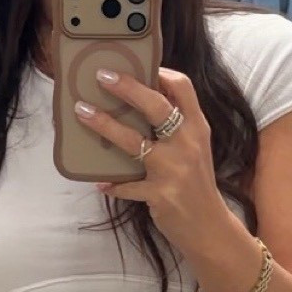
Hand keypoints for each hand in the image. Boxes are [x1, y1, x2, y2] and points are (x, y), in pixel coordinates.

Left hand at [77, 67, 230, 256]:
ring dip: (104, 125)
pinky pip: (126, 185)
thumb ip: (177, 127)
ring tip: (83, 112)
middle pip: (156, 106)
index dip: (160, 72)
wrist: (209, 227)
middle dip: (127, 88)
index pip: (183, 88)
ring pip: (133, 142)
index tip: (138, 65)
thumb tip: (144, 101)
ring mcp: (173, 169)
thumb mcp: (195, 148)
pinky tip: (99, 182)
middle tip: (102, 76)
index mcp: (197, 127)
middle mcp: (187, 143)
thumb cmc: (196, 184)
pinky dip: (112, 184)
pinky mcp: (159, 194)